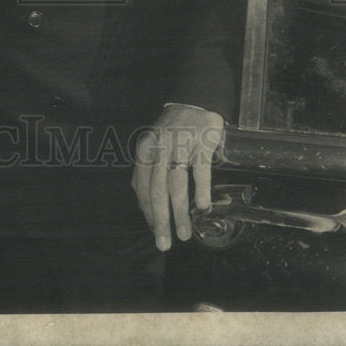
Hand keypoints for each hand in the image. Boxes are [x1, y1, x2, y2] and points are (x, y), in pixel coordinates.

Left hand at [131, 104, 223, 250]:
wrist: (193, 101)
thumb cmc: (171, 129)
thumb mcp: (153, 145)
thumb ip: (148, 169)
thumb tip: (144, 201)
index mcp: (145, 150)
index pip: (141, 186)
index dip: (147, 210)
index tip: (153, 230)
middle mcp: (159, 148)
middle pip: (157, 189)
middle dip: (160, 219)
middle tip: (164, 243)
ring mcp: (180, 145)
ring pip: (176, 183)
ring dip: (179, 212)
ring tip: (184, 234)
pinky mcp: (200, 142)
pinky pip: (199, 169)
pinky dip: (200, 189)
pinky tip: (203, 207)